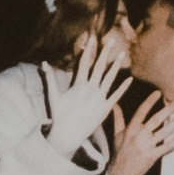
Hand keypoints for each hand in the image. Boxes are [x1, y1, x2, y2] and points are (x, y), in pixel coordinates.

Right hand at [43, 27, 130, 162]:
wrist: (68, 135)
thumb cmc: (59, 115)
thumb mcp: (53, 96)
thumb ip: (50, 78)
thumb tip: (43, 63)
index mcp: (79, 86)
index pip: (84, 63)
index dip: (88, 51)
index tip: (92, 40)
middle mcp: (90, 90)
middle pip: (99, 67)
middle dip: (105, 53)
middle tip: (110, 41)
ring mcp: (99, 99)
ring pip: (110, 78)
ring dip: (116, 65)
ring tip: (123, 53)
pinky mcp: (105, 109)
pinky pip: (116, 96)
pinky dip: (123, 87)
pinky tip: (130, 79)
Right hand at [99, 85, 173, 174]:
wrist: (121, 173)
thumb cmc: (121, 151)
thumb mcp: (117, 134)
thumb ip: (118, 118)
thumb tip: (114, 104)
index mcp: (131, 129)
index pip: (141, 112)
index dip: (149, 102)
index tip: (158, 93)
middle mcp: (139, 136)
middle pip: (156, 119)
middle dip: (169, 109)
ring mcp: (146, 146)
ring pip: (165, 131)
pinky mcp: (153, 156)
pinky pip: (168, 146)